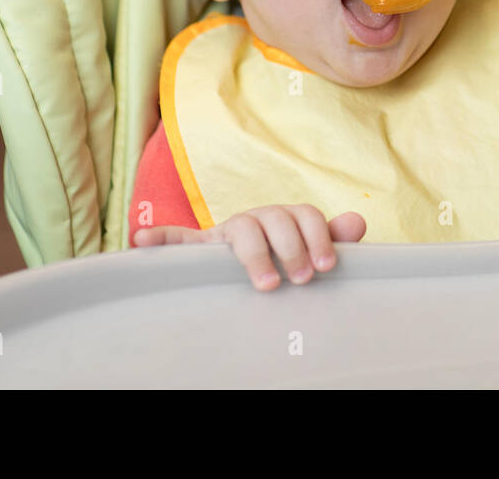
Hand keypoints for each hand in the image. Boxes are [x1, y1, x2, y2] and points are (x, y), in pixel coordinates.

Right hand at [133, 205, 366, 290]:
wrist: (245, 266)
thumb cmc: (284, 258)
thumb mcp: (308, 248)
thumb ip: (333, 236)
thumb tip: (358, 221)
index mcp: (285, 217)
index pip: (305, 214)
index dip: (318, 238)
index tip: (325, 267)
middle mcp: (257, 218)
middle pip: (276, 220)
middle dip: (291, 249)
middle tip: (300, 280)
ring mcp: (225, 233)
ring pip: (239, 231)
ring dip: (252, 254)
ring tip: (265, 282)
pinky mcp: (199, 249)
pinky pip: (177, 240)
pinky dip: (159, 238)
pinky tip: (141, 241)